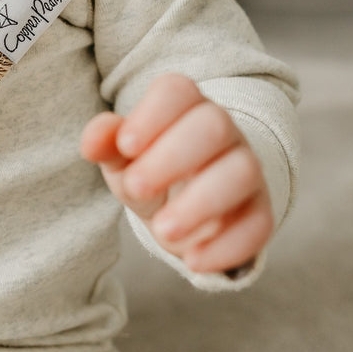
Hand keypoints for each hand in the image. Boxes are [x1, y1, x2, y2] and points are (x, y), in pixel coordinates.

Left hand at [80, 73, 273, 273]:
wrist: (187, 210)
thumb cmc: (150, 172)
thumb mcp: (123, 160)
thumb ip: (106, 144)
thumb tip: (92, 141)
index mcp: (184, 107)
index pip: (177, 91)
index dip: (152, 114)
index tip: (126, 146)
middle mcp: (223, 131)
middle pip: (215, 125)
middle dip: (171, 158)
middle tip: (136, 189)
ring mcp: (247, 169)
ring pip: (242, 171)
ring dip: (200, 203)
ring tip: (163, 230)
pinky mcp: (260, 211)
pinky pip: (259, 223)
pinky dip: (227, 246)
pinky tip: (193, 261)